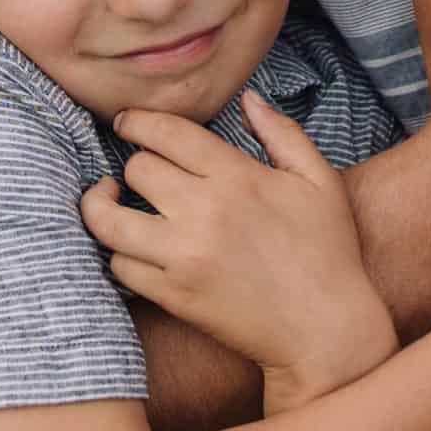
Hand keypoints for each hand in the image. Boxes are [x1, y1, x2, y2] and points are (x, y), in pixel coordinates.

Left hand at [82, 96, 394, 406]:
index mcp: (237, 176)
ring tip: (107, 200)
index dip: (137, 121)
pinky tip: (131, 246)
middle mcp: (204, 212)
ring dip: (101, 206)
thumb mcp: (319, 182)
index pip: (165, 133)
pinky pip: (121, 268)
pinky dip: (119, 254)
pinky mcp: (174, 296)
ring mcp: (184, 257)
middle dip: (134, 164)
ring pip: (110, 221)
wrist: (326, 331)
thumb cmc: (329, 253)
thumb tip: (248, 98)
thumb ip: (283, 133)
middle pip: (135, 170)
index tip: (126, 123)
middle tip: (140, 172)